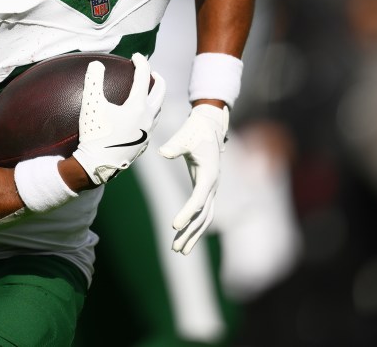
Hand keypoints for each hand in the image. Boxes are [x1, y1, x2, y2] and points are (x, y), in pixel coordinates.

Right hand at [73, 53, 164, 184]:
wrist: (97, 165)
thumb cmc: (95, 134)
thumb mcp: (91, 104)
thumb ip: (93, 80)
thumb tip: (97, 64)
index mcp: (138, 106)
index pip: (144, 78)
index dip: (141, 63)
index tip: (135, 57)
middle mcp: (148, 118)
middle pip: (160, 93)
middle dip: (157, 79)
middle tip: (151, 72)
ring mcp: (147, 133)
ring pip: (158, 110)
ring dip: (155, 98)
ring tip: (147, 93)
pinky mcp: (143, 144)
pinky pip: (151, 124)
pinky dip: (149, 113)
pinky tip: (139, 116)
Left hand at [159, 103, 228, 253]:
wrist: (209, 126)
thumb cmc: (195, 131)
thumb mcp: (185, 136)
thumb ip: (175, 146)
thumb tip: (163, 152)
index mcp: (209, 175)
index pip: (198, 200)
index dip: (186, 214)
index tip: (173, 226)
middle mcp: (213, 185)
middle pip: (203, 215)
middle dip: (190, 233)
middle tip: (175, 249)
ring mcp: (211, 188)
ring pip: (205, 217)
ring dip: (193, 234)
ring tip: (178, 249)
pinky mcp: (205, 188)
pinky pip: (202, 211)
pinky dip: (193, 224)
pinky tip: (183, 234)